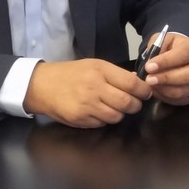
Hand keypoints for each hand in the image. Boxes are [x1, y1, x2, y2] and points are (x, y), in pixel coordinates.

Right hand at [24, 59, 152, 127]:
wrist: (42, 85)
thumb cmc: (70, 73)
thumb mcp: (93, 65)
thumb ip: (115, 74)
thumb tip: (137, 81)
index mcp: (100, 71)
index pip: (131, 84)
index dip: (143, 90)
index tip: (146, 92)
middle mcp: (95, 88)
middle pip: (127, 103)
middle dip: (135, 105)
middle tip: (134, 103)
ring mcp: (87, 106)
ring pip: (117, 116)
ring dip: (120, 113)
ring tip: (114, 106)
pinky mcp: (81, 119)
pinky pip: (102, 123)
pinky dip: (104, 119)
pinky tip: (98, 111)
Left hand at [142, 33, 188, 104]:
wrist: (180, 56)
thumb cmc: (171, 48)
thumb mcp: (163, 40)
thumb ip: (157, 46)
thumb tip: (151, 61)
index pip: (183, 55)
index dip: (166, 62)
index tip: (149, 67)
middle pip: (188, 75)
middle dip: (166, 79)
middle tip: (149, 79)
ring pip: (185, 90)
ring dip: (165, 90)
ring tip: (151, 86)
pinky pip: (182, 99)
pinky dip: (167, 98)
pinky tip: (157, 91)